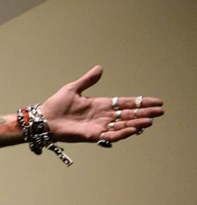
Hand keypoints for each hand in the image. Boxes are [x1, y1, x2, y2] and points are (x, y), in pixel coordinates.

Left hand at [40, 66, 163, 143]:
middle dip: (144, 113)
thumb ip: (88, 80)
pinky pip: (110, 135)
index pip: (125, 103)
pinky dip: (122, 133)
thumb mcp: (73, 89)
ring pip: (122, 125)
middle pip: (128, 115)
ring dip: (136, 123)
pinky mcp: (92, 135)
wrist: (43, 119)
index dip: (140, 102)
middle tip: (160, 112)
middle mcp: (102, 116)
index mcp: (100, 104)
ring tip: (150, 121)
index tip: (156, 102)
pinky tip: (133, 129)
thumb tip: (100, 68)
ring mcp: (98, 126)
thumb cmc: (56, 105)